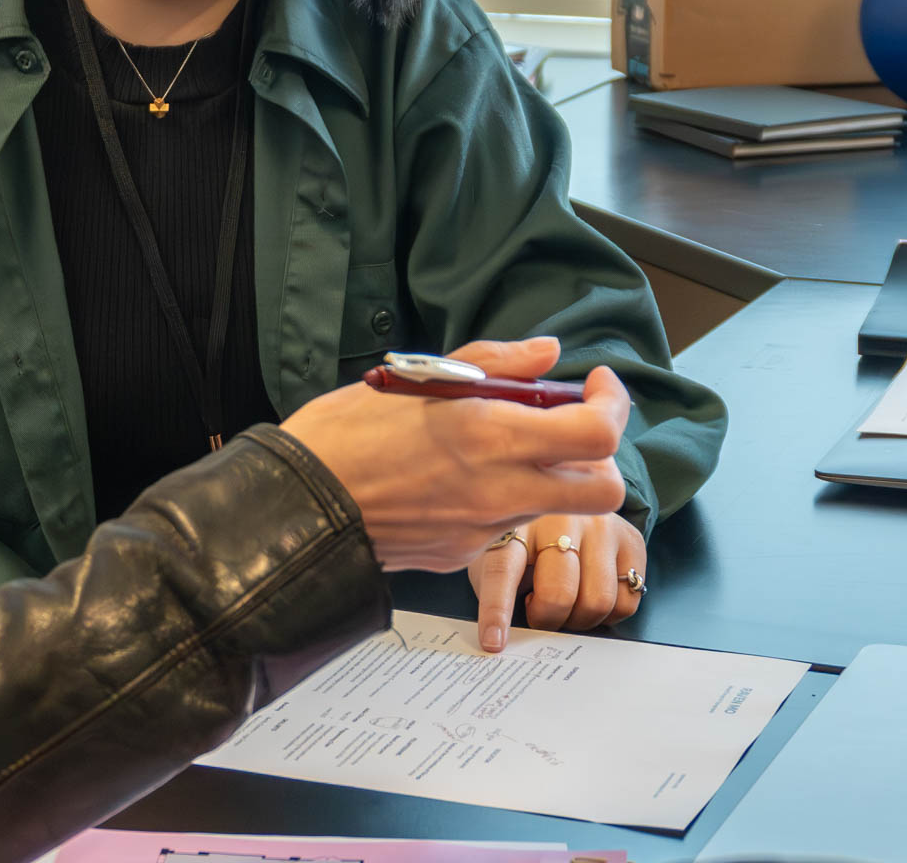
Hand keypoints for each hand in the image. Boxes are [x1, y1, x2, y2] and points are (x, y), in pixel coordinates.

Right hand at [285, 337, 628, 573]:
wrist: (294, 506)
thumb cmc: (340, 436)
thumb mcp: (411, 380)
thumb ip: (491, 364)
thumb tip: (545, 352)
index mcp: (488, 435)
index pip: (597, 433)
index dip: (613, 405)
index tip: (597, 386)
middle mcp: (498, 489)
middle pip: (604, 488)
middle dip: (602, 456)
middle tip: (571, 427)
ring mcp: (483, 528)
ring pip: (554, 507)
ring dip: (549, 477)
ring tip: (498, 449)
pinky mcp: (462, 554)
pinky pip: (503, 526)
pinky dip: (498, 500)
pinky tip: (452, 481)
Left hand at [470, 512, 646, 651]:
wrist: (564, 502)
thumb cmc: (524, 543)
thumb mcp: (495, 556)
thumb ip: (493, 588)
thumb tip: (496, 638)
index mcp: (515, 524)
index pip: (502, 571)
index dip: (497, 611)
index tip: (493, 642)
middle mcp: (560, 519)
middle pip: (559, 593)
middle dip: (547, 620)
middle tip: (540, 617)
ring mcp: (600, 527)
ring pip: (597, 601)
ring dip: (579, 620)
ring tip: (566, 605)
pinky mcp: (630, 539)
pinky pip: (626, 602)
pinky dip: (607, 615)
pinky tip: (590, 596)